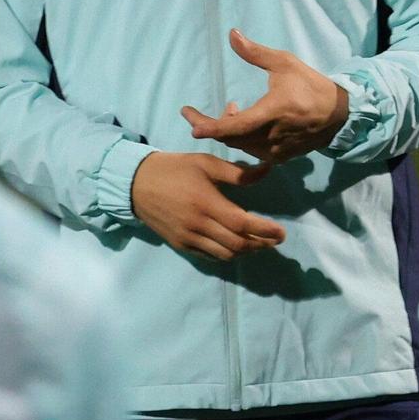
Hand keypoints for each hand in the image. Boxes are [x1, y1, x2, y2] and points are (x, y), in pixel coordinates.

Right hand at [129, 151, 284, 261]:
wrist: (137, 184)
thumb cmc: (175, 169)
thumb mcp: (205, 163)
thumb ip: (236, 172)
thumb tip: (267, 171)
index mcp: (206, 202)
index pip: (242, 223)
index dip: (265, 230)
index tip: (281, 232)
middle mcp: (198, 225)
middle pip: (237, 244)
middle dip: (261, 244)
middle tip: (275, 239)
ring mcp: (189, 238)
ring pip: (225, 254)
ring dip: (246, 251)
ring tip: (259, 243)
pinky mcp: (181, 245)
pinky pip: (210, 256)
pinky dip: (228, 254)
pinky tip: (236, 246)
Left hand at [180, 29, 349, 165]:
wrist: (339, 115)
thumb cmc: (310, 86)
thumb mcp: (284, 63)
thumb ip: (255, 52)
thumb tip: (232, 34)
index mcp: (272, 113)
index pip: (235, 127)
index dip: (211, 127)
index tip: (191, 123)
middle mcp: (271, 137)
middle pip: (231, 138)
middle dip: (210, 126)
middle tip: (193, 114)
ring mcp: (276, 151)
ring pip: (240, 145)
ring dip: (228, 130)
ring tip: (230, 110)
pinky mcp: (279, 158)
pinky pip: (251, 151)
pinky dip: (242, 138)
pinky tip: (244, 121)